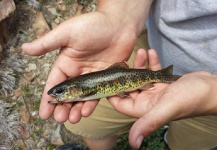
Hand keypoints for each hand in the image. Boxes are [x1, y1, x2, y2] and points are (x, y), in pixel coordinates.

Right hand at [22, 11, 138, 122]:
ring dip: (76, 109)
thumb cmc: (92, 25)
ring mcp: (92, 77)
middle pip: (68, 94)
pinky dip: (91, 103)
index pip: (55, 84)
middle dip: (62, 107)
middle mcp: (78, 72)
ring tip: (73, 119)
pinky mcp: (105, 79)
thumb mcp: (67, 32)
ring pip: (81, 97)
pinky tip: (86, 111)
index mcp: (66, 62)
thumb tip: (25, 49)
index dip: (48, 99)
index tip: (44, 114)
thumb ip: (47, 43)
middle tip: (60, 118)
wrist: (119, 25)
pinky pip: (97, 94)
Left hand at [109, 49, 216, 147]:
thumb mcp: (167, 108)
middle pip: (129, 87)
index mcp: (144, 109)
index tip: (107, 77)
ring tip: (140, 51)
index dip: (112, 91)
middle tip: (124, 60)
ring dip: (139, 64)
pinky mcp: (162, 83)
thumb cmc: (191, 99)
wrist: (212, 89)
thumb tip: (133, 143)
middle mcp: (147, 101)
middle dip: (125, 73)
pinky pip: (152, 71)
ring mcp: (155, 91)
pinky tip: (151, 52)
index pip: (121, 102)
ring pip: (140, 77)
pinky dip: (151, 62)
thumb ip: (148, 123)